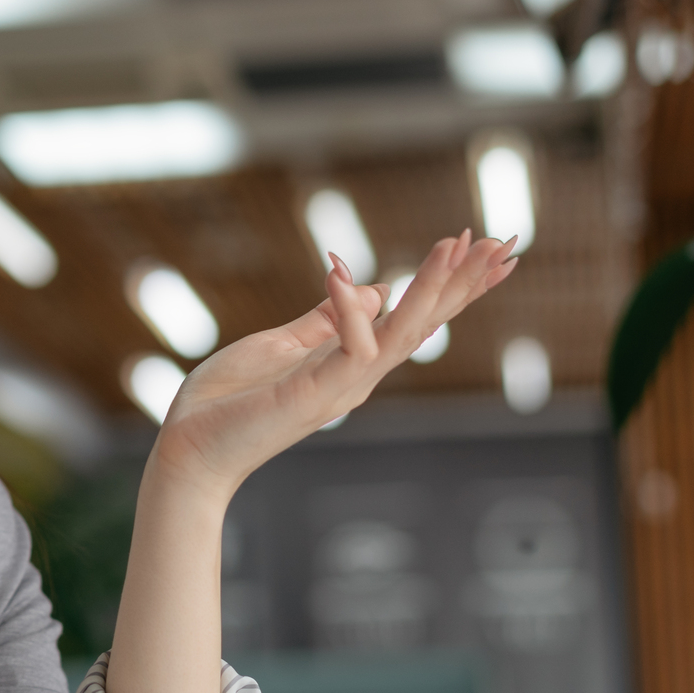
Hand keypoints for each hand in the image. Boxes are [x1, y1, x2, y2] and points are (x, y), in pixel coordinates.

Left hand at [150, 230, 517, 500]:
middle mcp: (356, 376)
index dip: (449, 284)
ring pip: (401, 334)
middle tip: (505, 242)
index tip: (482, 246)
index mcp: (350, 361)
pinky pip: (348, 349)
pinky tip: (342, 272)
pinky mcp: (313, 395)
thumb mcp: (279, 344)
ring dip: (430, 290)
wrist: (188, 451)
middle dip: (463, 283)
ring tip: (456, 246)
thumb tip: (371, 288)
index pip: (413, 318)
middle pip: (424, 324)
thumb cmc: (227, 403)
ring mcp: (339, 388)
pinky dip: (350, 312)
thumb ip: (324, 319)